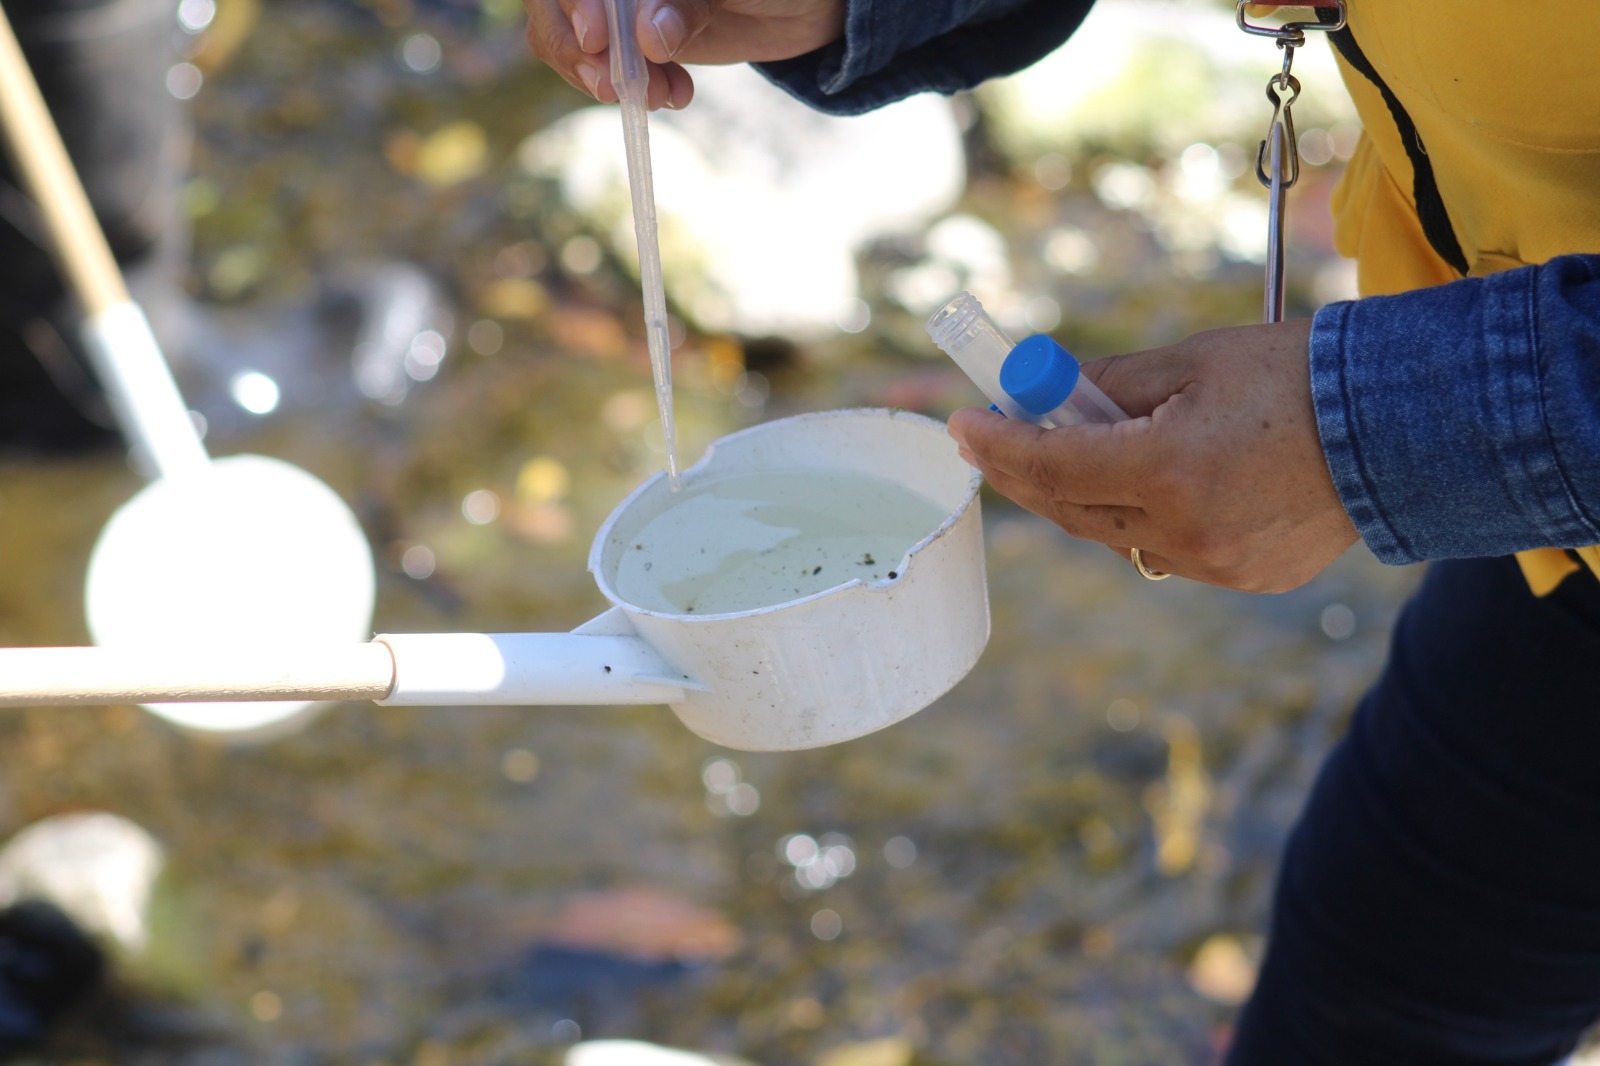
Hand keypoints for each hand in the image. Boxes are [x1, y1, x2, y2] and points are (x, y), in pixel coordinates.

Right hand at [524, 0, 844, 109]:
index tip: (596, 37)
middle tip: (611, 87)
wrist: (807, 4)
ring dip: (602, 76)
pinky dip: (630, 88)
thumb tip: (651, 37)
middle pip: (552, 1)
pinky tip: (673, 94)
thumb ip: (690, 2)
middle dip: (575, 46)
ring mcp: (618, 1)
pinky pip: (602, 65)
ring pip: (568, 35)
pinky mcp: (630, 37)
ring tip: (659, 96)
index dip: (572, 0)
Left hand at [947, 319, 1358, 592]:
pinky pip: (1165, 551)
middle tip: (990, 443)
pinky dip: (1140, 519)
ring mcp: (1216, 562)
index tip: (962, 425)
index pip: (1052, 463)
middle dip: (1023, 474)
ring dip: (1081, 498)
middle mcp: (1184, 528)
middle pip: (1070, 509)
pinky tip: (1140, 485)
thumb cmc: (1298, 375)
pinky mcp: (1246, 578)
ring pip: (1115, 536)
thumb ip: (1111, 383)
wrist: (1404, 425)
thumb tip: (1046, 392)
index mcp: (1167, 468)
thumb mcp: (1194, 361)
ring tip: (1062, 455)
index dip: (997, 445)